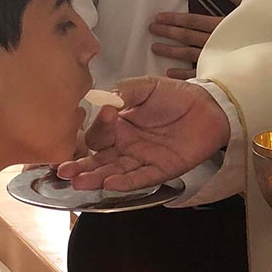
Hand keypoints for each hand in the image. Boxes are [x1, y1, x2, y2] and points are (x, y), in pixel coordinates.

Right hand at [56, 76, 229, 191]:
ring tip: (78, 182)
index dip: (95, 129)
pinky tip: (109, 185)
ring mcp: (142, 159)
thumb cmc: (175, 96)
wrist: (209, 107)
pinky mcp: (160, 170)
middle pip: (98, 159)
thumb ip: (123, 92)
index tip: (100, 118)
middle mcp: (126, 145)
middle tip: (63, 170)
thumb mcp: (146, 87)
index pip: (97, 134)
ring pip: (114, 172)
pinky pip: (140, 179)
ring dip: (95, 177)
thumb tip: (102, 102)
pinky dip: (124, 183)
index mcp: (119, 125)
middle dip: (80, 165)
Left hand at [149, 0, 245, 79]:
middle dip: (167, 32)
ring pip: (188, 53)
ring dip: (170, 51)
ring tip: (155, 48)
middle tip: (151, 29)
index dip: (174, 19)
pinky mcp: (220, 71)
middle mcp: (215, 40)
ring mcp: (216, 57)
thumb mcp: (250, 7)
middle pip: (186, 36)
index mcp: (221, 24)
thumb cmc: (265, 28)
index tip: (158, 17)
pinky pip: (199, 73)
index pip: (192, 20)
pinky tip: (169, 72)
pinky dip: (183, 74)